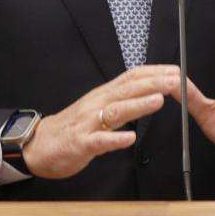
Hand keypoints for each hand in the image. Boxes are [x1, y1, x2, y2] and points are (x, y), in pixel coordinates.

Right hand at [20, 64, 178, 179]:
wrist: (39, 144)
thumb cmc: (72, 127)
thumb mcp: (98, 108)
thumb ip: (120, 101)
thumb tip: (146, 93)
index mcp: (102, 95)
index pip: (131, 78)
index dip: (153, 73)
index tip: (175, 71)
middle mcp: (96, 104)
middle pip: (127, 90)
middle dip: (153, 84)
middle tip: (175, 81)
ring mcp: (88, 123)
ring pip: (115, 112)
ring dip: (137, 106)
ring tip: (158, 101)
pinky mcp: (81, 143)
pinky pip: (99, 141)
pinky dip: (115, 140)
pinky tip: (130, 139)